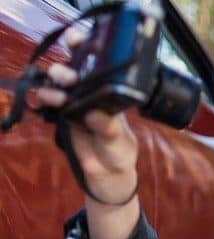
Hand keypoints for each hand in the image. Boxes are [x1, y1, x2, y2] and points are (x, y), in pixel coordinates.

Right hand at [32, 28, 137, 203]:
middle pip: (70, 71)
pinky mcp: (61, 118)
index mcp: (108, 92)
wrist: (108, 173)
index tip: (76, 39)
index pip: (96, 65)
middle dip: (64, 70)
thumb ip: (109, 128)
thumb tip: (93, 115)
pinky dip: (41, 102)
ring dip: (52, 87)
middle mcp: (89, 94)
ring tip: (59, 97)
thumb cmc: (120, 151)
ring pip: (55, 86)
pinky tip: (44, 105)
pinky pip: (46, 105)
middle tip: (69, 79)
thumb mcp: (120, 140)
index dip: (84, 47)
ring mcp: (73, 105)